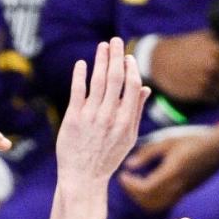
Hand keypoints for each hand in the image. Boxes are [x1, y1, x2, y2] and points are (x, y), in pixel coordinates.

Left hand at [56, 38, 149, 189]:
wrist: (83, 178)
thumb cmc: (107, 157)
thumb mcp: (128, 138)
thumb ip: (136, 111)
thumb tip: (145, 87)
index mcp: (125, 120)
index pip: (131, 85)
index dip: (130, 68)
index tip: (127, 57)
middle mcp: (109, 116)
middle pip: (115, 78)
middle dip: (116, 56)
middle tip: (115, 41)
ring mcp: (90, 117)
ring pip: (97, 81)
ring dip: (100, 60)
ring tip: (102, 46)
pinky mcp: (73, 119)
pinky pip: (77, 91)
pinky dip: (80, 75)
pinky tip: (81, 64)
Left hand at [118, 127, 218, 212]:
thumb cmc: (193, 140)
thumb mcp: (168, 141)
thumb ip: (147, 153)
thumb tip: (128, 165)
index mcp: (172, 172)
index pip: (145, 189)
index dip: (130, 185)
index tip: (122, 175)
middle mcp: (177, 186)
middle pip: (147, 201)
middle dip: (132, 193)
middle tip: (126, 180)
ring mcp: (181, 192)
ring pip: (154, 206)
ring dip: (140, 198)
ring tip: (134, 183)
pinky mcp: (183, 193)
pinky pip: (162, 203)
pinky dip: (150, 199)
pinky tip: (146, 185)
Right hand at [149, 30, 218, 103]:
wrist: (160, 60)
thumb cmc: (185, 46)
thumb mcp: (206, 37)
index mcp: (217, 51)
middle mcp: (212, 67)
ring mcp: (204, 82)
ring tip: (218, 82)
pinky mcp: (196, 94)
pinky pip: (215, 98)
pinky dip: (214, 95)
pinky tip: (208, 87)